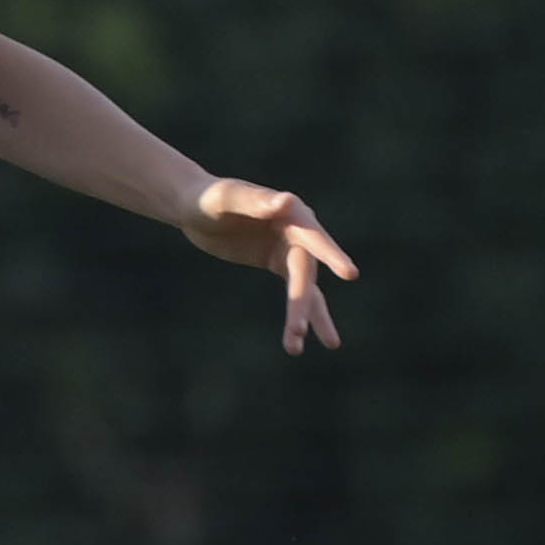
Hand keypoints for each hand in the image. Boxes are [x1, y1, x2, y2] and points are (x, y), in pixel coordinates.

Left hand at [182, 181, 357, 353]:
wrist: (194, 207)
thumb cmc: (209, 197)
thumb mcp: (226, 199)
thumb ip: (255, 201)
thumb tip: (286, 202)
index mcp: (292, 212)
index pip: (314, 237)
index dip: (331, 255)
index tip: (350, 274)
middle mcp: (299, 232)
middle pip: (306, 272)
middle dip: (302, 302)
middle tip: (300, 330)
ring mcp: (291, 250)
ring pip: (307, 288)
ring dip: (308, 316)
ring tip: (321, 347)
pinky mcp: (279, 264)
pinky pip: (295, 293)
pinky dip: (298, 315)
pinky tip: (298, 341)